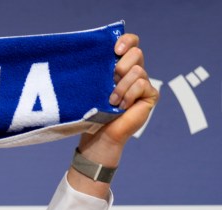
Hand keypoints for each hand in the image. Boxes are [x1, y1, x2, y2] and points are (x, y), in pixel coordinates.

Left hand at [78, 33, 158, 164]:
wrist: (99, 133)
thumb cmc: (94, 110)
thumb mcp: (94, 85)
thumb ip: (100, 68)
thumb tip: (96, 51)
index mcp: (121, 65)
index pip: (131, 42)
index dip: (126, 41)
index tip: (114, 51)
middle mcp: (135, 71)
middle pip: (137, 52)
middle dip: (122, 65)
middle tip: (111, 80)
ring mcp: (144, 83)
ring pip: (138, 70)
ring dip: (121, 87)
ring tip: (112, 100)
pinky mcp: (151, 94)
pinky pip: (142, 84)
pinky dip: (129, 95)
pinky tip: (121, 106)